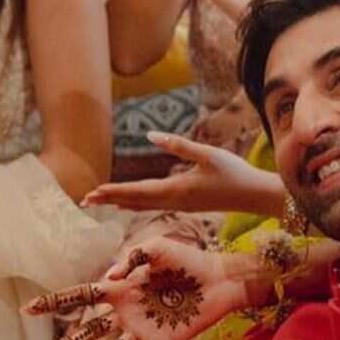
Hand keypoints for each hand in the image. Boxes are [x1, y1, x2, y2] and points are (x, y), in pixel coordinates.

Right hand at [25, 238, 255, 339]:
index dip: (55, 303)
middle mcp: (125, 312)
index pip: (80, 296)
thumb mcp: (158, 247)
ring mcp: (141, 330)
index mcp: (120, 289)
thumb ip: (132, 257)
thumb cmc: (188, 260)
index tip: (28, 309)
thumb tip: (110, 278)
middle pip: (88, 331)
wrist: (220, 280)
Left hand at [82, 131, 279, 216]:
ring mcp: (180, 205)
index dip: (114, 191)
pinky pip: (153, 205)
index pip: (138, 190)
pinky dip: (136, 204)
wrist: (255, 196)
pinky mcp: (186, 205)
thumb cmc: (234, 172)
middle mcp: (174, 201)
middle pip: (135, 201)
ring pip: (143, 205)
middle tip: (85, 200)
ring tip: (100, 202)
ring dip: (121, 202)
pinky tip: (129, 204)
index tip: (93, 192)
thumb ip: (178, 145)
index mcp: (177, 189)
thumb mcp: (207, 154)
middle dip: (110, 199)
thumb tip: (150, 134)